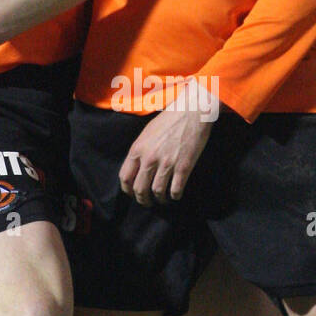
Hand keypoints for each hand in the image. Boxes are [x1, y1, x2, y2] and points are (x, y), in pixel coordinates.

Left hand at [119, 90, 215, 204]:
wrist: (191, 112)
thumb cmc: (169, 119)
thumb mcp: (146, 133)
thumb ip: (140, 150)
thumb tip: (136, 168)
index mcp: (137, 149)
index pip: (125, 177)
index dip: (127, 190)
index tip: (132, 194)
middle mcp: (149, 158)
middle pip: (139, 189)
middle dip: (142, 200)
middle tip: (147, 202)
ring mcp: (166, 163)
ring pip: (157, 192)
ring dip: (159, 200)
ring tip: (162, 200)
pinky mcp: (183, 167)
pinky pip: (175, 190)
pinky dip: (175, 196)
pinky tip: (176, 195)